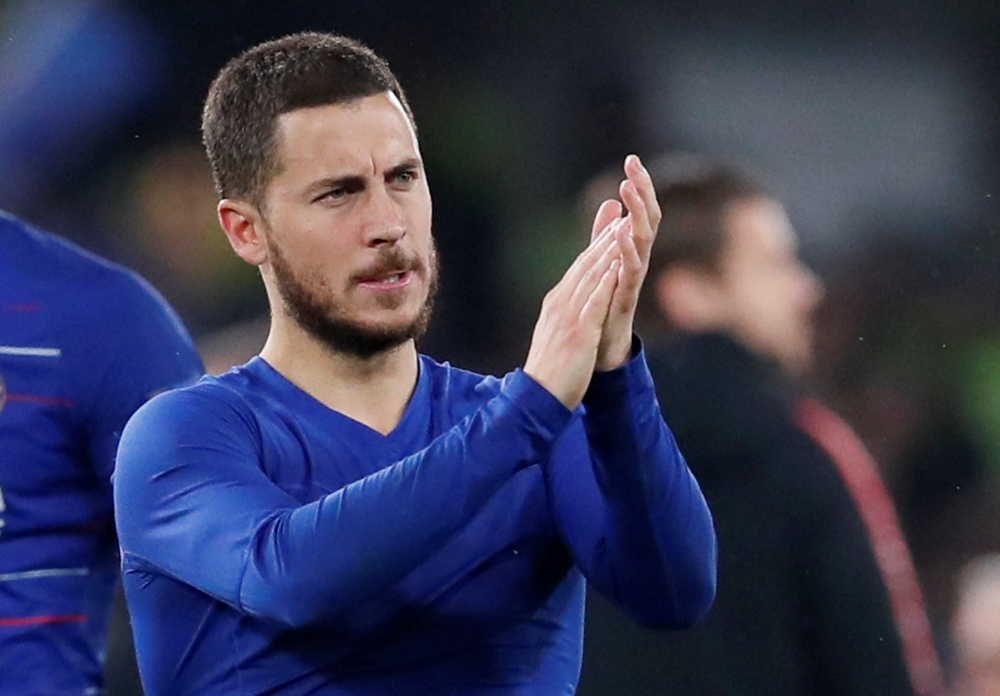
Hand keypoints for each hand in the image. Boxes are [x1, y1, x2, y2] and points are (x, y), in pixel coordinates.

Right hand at [523, 224, 620, 409]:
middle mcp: (561, 304)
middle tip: (623, 213)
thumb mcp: (558, 334)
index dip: (597, 244)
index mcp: (557, 303)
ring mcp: (568, 317)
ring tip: (624, 230)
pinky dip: (605, 283)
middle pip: (585, 264)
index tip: (613, 223)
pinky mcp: (579, 334)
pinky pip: (593, 304)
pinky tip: (617, 268)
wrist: (537, 397)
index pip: (580, 267)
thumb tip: (572, 301)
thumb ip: (567, 313)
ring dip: (608, 252)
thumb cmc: (550, 369)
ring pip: (590, 277)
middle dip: (605, 238)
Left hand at [590, 155, 660, 370]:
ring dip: (635, 216)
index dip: (639, 186)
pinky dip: (627, 253)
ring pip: (642, 242)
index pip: (640, 211)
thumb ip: (605, 234)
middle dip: (642, 193)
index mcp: (631, 251)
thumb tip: (609, 203)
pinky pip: (630, 272)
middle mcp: (637, 262)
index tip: (632, 159)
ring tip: (628, 191)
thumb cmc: (605, 305)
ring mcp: (633, 279)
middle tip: (633, 168)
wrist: (601, 349)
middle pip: (646, 220)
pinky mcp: (625, 298)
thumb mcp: (604, 261)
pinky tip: (622, 235)